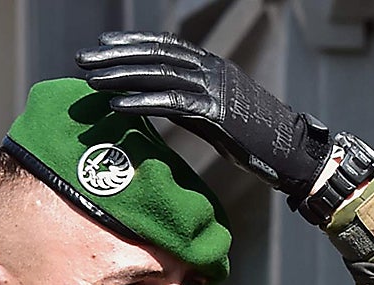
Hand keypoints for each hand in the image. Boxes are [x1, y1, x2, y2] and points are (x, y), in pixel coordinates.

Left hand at [77, 32, 331, 197]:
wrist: (291, 152)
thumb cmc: (255, 141)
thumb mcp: (217, 115)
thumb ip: (189, 103)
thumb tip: (157, 103)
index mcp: (212, 66)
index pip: (164, 46)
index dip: (132, 43)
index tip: (103, 46)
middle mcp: (211, 69)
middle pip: (155, 55)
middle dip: (115, 56)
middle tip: (82, 59)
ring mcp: (214, 88)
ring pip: (159, 74)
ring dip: (121, 76)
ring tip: (91, 81)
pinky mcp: (216, 112)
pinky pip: (171, 103)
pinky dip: (141, 102)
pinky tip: (116, 105)